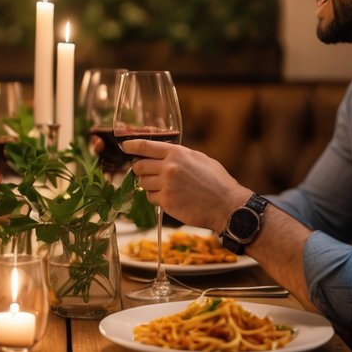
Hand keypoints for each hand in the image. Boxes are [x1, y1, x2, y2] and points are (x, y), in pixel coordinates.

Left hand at [118, 139, 249, 230]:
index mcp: (177, 153)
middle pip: (139, 166)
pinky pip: (151, 198)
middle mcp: (169, 167)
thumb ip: (179, 155)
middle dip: (141, 169)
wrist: (227, 205)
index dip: (131, 146)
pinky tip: (170, 198)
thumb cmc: (217, 181)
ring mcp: (166, 185)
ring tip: (165, 187)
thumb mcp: (199, 159)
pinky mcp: (166, 202)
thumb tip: (162, 153)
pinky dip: (156, 198)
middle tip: (148, 173)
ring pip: (143, 183)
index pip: (145, 146)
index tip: (125, 146)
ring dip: (149, 185)